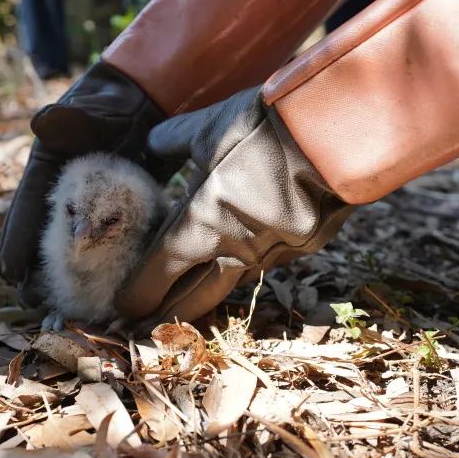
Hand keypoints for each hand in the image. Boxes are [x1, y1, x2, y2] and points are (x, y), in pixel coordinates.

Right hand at [0, 62, 167, 304]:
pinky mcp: (115, 218)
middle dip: (34, 272)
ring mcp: (88, 209)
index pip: (25, 209)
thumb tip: (43, 121)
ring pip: (71, 249)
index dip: (16, 241)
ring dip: (66, 279)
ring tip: (60, 313)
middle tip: (31, 304)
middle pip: (42, 237)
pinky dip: (103, 272)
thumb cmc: (114, 102)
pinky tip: (105, 298)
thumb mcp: (95, 108)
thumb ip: (73, 118)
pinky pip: (105, 248)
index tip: (8, 272)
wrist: (146, 103)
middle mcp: (61, 194)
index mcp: (45, 170)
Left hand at [115, 87, 354, 324]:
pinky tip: (241, 262)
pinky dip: (247, 266)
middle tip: (147, 330)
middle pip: (192, 299)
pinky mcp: (303, 248)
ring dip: (207, 297)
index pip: (156, 275)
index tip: (122, 309)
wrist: (336, 135)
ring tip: (189, 304)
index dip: (136, 296)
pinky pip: (266, 265)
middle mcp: (232, 251)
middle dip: (166, 316)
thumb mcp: (208, 128)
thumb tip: (152, 143)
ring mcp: (271, 254)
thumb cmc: (263, 128)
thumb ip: (174, 141)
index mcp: (199, 226)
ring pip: (231, 285)